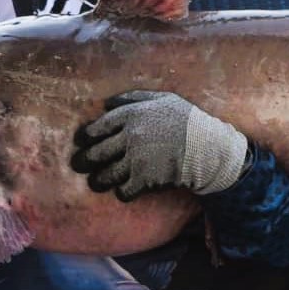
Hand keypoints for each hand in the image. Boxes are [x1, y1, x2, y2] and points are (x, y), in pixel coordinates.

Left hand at [72, 91, 249, 200]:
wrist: (209, 148)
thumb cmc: (188, 121)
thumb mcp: (164, 99)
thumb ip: (134, 97)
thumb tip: (107, 102)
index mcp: (132, 115)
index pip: (96, 128)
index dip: (85, 137)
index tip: (81, 142)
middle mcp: (130, 136)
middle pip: (95, 153)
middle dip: (83, 161)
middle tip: (79, 164)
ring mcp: (136, 160)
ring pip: (105, 175)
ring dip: (98, 180)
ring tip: (97, 182)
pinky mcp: (144, 180)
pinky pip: (123, 191)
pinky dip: (122, 192)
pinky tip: (125, 189)